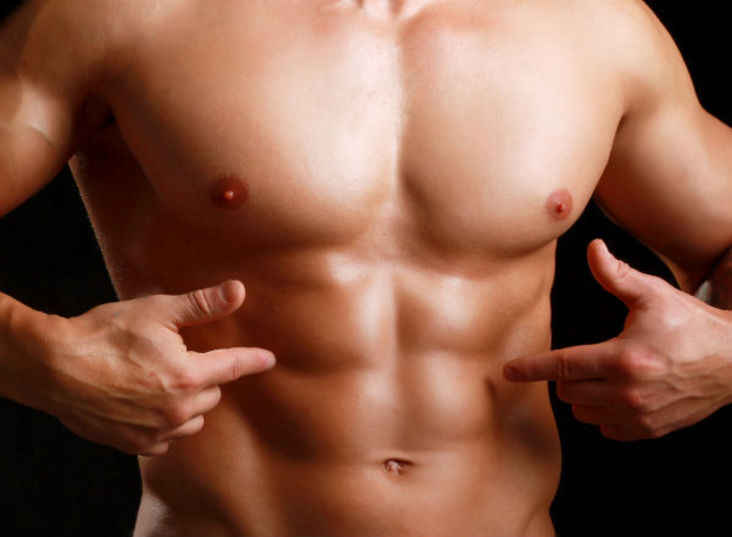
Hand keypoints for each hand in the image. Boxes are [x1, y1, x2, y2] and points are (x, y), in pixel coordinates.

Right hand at [28, 280, 274, 455]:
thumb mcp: (156, 311)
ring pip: (192, 419)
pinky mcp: (135, 445)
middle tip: (180, 358)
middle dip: (204, 376)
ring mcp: (156, 432)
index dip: (253, 360)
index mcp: (188, 376)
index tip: (268, 359)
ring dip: (188, 403)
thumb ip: (201, 305)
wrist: (53, 367)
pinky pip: (166, 439)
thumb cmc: (104, 335)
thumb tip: (238, 292)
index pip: (233, 367)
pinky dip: (165, 424)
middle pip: (212, 393)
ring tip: (164, 383)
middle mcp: (178, 411)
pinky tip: (149, 405)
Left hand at [503, 240, 731, 440]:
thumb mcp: (654, 294)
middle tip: (586, 358)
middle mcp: (628, 392)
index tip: (508, 370)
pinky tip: (617, 394)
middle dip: (566, 375)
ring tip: (602, 375)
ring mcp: (640, 416)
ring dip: (582, 395)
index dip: (531, 368)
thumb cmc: (692, 324)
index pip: (562, 365)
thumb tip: (592, 248)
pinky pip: (606, 429)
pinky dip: (603, 414)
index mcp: (623, 358)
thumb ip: (616, 275)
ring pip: (583, 412)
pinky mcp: (651, 430)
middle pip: (568, 391)